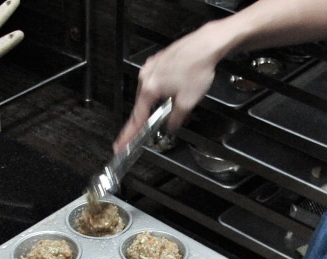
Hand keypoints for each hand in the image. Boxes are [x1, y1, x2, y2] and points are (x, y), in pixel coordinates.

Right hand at [113, 24, 225, 151]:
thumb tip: (171, 126)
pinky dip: (163, 88)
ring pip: (150, 92)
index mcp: (149, 88)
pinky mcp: (159, 60)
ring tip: (177, 99)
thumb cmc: (197, 68)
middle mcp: (146, 76)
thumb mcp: (187, 102)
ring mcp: (151, 66)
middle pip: (142, 104)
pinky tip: (177, 88)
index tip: (121, 144)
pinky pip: (156, 80)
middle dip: (150, 115)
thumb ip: (175, 120)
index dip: (128, 135)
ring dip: (159, 101)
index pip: (136, 118)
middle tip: (155, 125)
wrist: (205, 45)